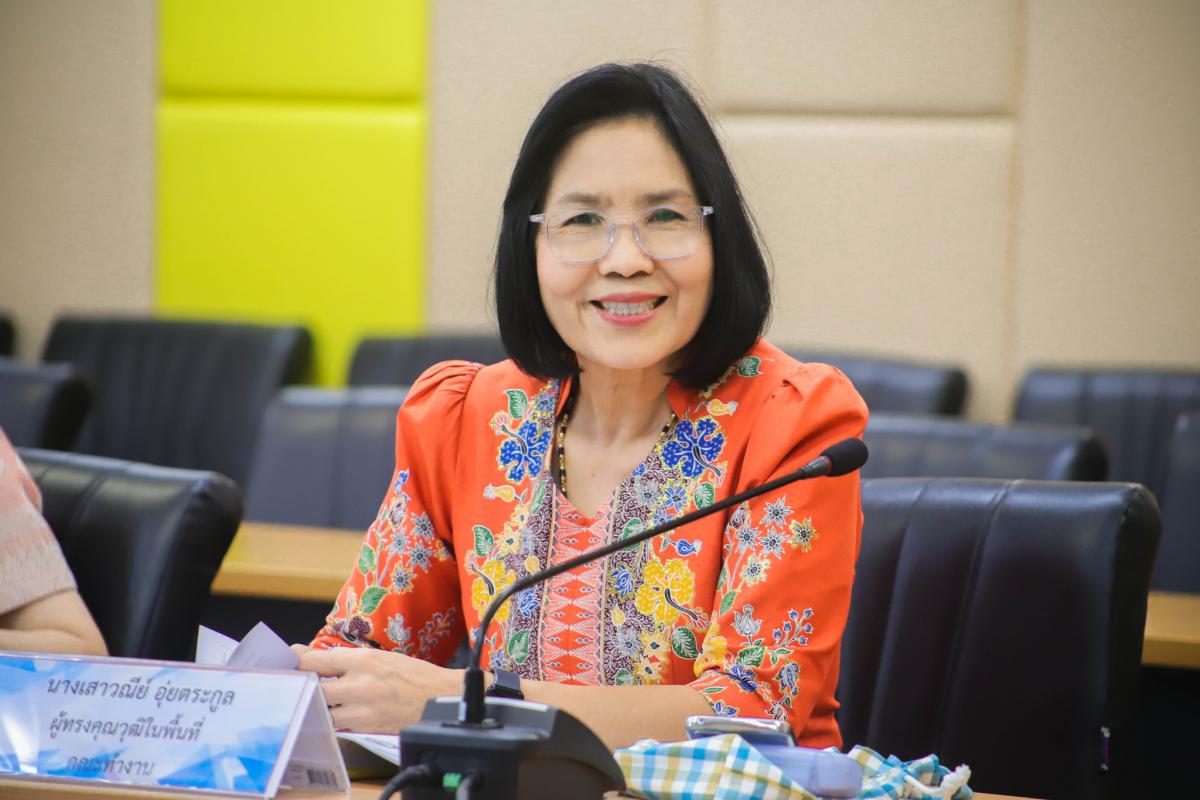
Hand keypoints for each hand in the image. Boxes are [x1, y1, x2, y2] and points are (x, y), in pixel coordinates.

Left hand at [296, 647, 460, 733]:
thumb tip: (315, 657)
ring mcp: (360, 708)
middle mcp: (359, 683)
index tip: (288, 659)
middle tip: (298, 680)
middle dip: (304, 683)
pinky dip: (333, 717)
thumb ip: (348, 659)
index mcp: (363, 659)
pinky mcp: (364, 727)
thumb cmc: (414, 675)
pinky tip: (338, 710)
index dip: (297, 660)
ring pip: (322, 707)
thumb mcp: (381, 657)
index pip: (315, 660)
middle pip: (313, 685)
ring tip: (322, 696)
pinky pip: (336, 723)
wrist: (439, 698)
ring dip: (319, 702)